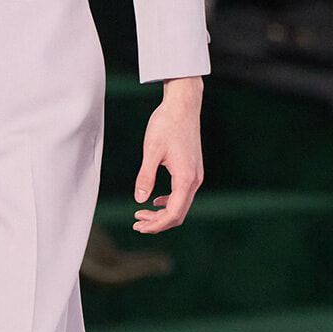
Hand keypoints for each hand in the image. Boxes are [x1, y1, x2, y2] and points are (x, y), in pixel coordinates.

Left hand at [133, 76, 202, 233]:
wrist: (183, 106)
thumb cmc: (166, 124)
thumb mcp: (151, 151)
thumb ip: (145, 177)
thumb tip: (139, 200)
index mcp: (185, 178)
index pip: (173, 214)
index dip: (156, 224)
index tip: (138, 225)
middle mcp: (194, 180)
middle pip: (178, 214)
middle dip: (157, 223)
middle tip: (136, 224)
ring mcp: (195, 175)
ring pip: (181, 205)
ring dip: (162, 214)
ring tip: (141, 215)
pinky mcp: (193, 170)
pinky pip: (182, 194)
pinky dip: (169, 202)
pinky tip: (155, 201)